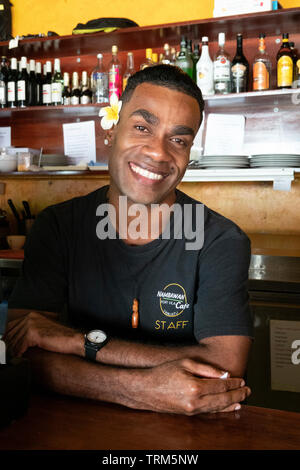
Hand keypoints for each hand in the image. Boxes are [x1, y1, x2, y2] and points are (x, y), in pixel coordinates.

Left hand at [4, 311, 82, 356]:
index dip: (8, 337)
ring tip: (15, 356)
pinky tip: (21, 356)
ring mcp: (31, 325)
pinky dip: (19, 353)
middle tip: (10, 353)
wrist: (72, 339)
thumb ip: (29, 331)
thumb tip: (17, 340)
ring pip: (15, 341)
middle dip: (10, 345)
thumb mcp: (42, 330)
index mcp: (31, 315)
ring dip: (14, 350)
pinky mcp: (33, 334)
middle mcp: (30, 318)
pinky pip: (20, 346)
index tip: (8, 345)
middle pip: (11, 333)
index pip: (11, 326)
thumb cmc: (60, 337)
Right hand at [132, 358, 250, 414]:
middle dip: (237, 394)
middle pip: (223, 399)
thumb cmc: (163, 372)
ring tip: (243, 400)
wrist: (145, 389)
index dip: (234, 383)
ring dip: (232, 404)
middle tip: (248, 390)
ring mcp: (192, 410)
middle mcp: (195, 401)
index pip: (221, 385)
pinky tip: (229, 407)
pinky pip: (209, 412)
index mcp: (195, 387)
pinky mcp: (189, 413)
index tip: (242, 379)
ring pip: (218, 408)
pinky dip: (221, 410)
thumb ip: (206, 369)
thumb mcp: (185, 363)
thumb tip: (225, 375)